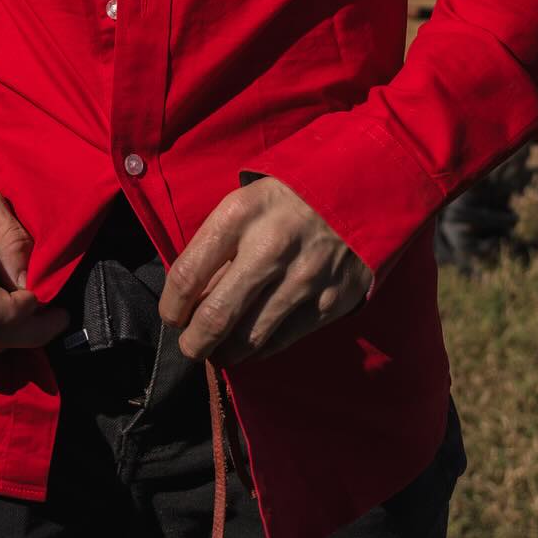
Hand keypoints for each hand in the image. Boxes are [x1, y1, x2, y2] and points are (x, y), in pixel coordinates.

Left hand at [158, 177, 371, 367]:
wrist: (367, 185)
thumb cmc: (294, 192)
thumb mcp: (250, 199)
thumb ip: (221, 241)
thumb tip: (193, 295)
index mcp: (241, 214)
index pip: (188, 274)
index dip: (171, 305)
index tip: (172, 314)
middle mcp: (269, 247)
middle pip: (214, 318)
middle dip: (194, 342)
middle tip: (191, 345)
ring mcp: (303, 278)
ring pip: (248, 340)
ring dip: (225, 352)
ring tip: (219, 349)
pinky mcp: (330, 302)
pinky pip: (282, 341)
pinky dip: (260, 350)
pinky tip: (252, 343)